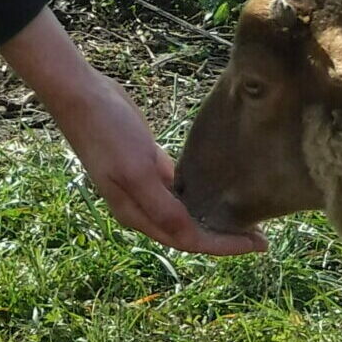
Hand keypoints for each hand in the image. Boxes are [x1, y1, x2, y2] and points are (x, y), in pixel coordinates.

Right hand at [0, 8, 265, 255]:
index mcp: (137, 213)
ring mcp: (144, 185)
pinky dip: (199, 194)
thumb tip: (188, 234)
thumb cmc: (107, 131)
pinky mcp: (147, 164)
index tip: (257, 245)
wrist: (81, 95)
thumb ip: (160, 205)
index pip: (188, 240)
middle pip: (189, 232)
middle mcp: (141, 206)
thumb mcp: (136, 169)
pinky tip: (219, 188)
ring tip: (246, 217)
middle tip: (260, 236)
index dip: (223, 246)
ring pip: (185, 213)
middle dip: (224, 238)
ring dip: (213, 219)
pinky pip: (178, 189)